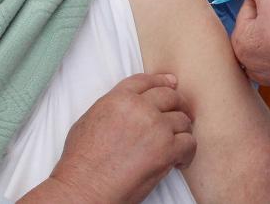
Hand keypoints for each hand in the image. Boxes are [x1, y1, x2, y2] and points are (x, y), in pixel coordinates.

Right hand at [44, 73, 194, 203]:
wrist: (85, 188)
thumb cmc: (81, 162)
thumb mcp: (89, 120)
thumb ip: (111, 107)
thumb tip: (124, 107)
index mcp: (119, 98)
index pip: (147, 81)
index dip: (162, 81)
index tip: (172, 83)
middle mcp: (140, 108)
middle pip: (170, 97)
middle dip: (178, 105)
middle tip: (182, 115)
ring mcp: (156, 127)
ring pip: (182, 120)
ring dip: (182, 132)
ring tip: (177, 143)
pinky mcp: (167, 149)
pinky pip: (189, 143)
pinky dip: (187, 152)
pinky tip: (179, 160)